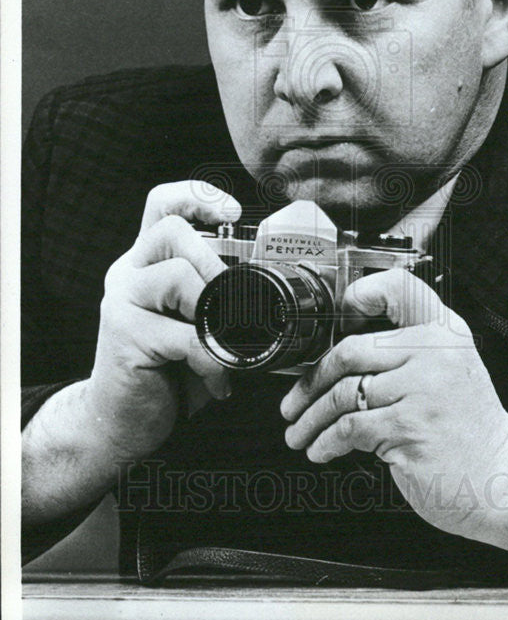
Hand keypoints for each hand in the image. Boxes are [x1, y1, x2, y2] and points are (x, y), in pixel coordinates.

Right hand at [85, 181, 241, 459]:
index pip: (162, 205)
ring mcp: (122, 302)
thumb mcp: (196, 327)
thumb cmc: (166, 372)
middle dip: (214, 263)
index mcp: (146, 263)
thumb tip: (275, 292)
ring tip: (224, 345)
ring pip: (177, 276)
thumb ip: (219, 302)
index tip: (234, 212)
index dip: (198, 197)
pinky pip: (185, 337)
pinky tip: (219, 382)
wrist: (119, 422)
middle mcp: (128, 273)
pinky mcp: (124, 337)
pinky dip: (213, 361)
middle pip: (172, 232)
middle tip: (232, 305)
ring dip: (215, 312)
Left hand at [280, 269, 507, 539]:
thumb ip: (409, 355)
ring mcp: (423, 389)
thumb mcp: (451, 373)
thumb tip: (339, 359)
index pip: (398, 288)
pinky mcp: (409, 427)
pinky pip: (349, 427)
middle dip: (311, 381)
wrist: (506, 478)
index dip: (360, 295)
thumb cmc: (470, 431)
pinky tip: (321, 449)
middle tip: (294, 402)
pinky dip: (326, 440)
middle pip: (350, 350)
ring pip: (342, 394)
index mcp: (445, 332)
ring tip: (300, 432)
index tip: (338, 318)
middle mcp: (435, 352)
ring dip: (310, 418)